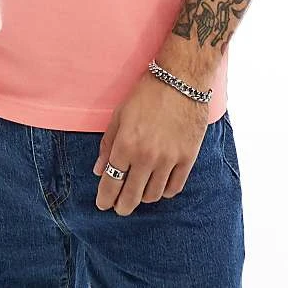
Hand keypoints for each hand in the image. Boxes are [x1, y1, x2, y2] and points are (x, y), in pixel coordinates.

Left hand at [92, 72, 209, 215]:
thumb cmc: (146, 93)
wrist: (181, 80)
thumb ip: (108, 144)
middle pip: (132, 196)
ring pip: (153, 195)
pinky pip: (174, 188)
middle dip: (122, 206)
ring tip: (139, 192)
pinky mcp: (188, 158)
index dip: (105, 198)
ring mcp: (169, 159)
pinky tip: (159, 185)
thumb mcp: (120, 114)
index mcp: (126, 144)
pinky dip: (165, 191)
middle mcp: (147, 156)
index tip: (103, 204)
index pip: (111, 182)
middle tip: (119, 208)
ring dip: (143, 197)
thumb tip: (99, 170)